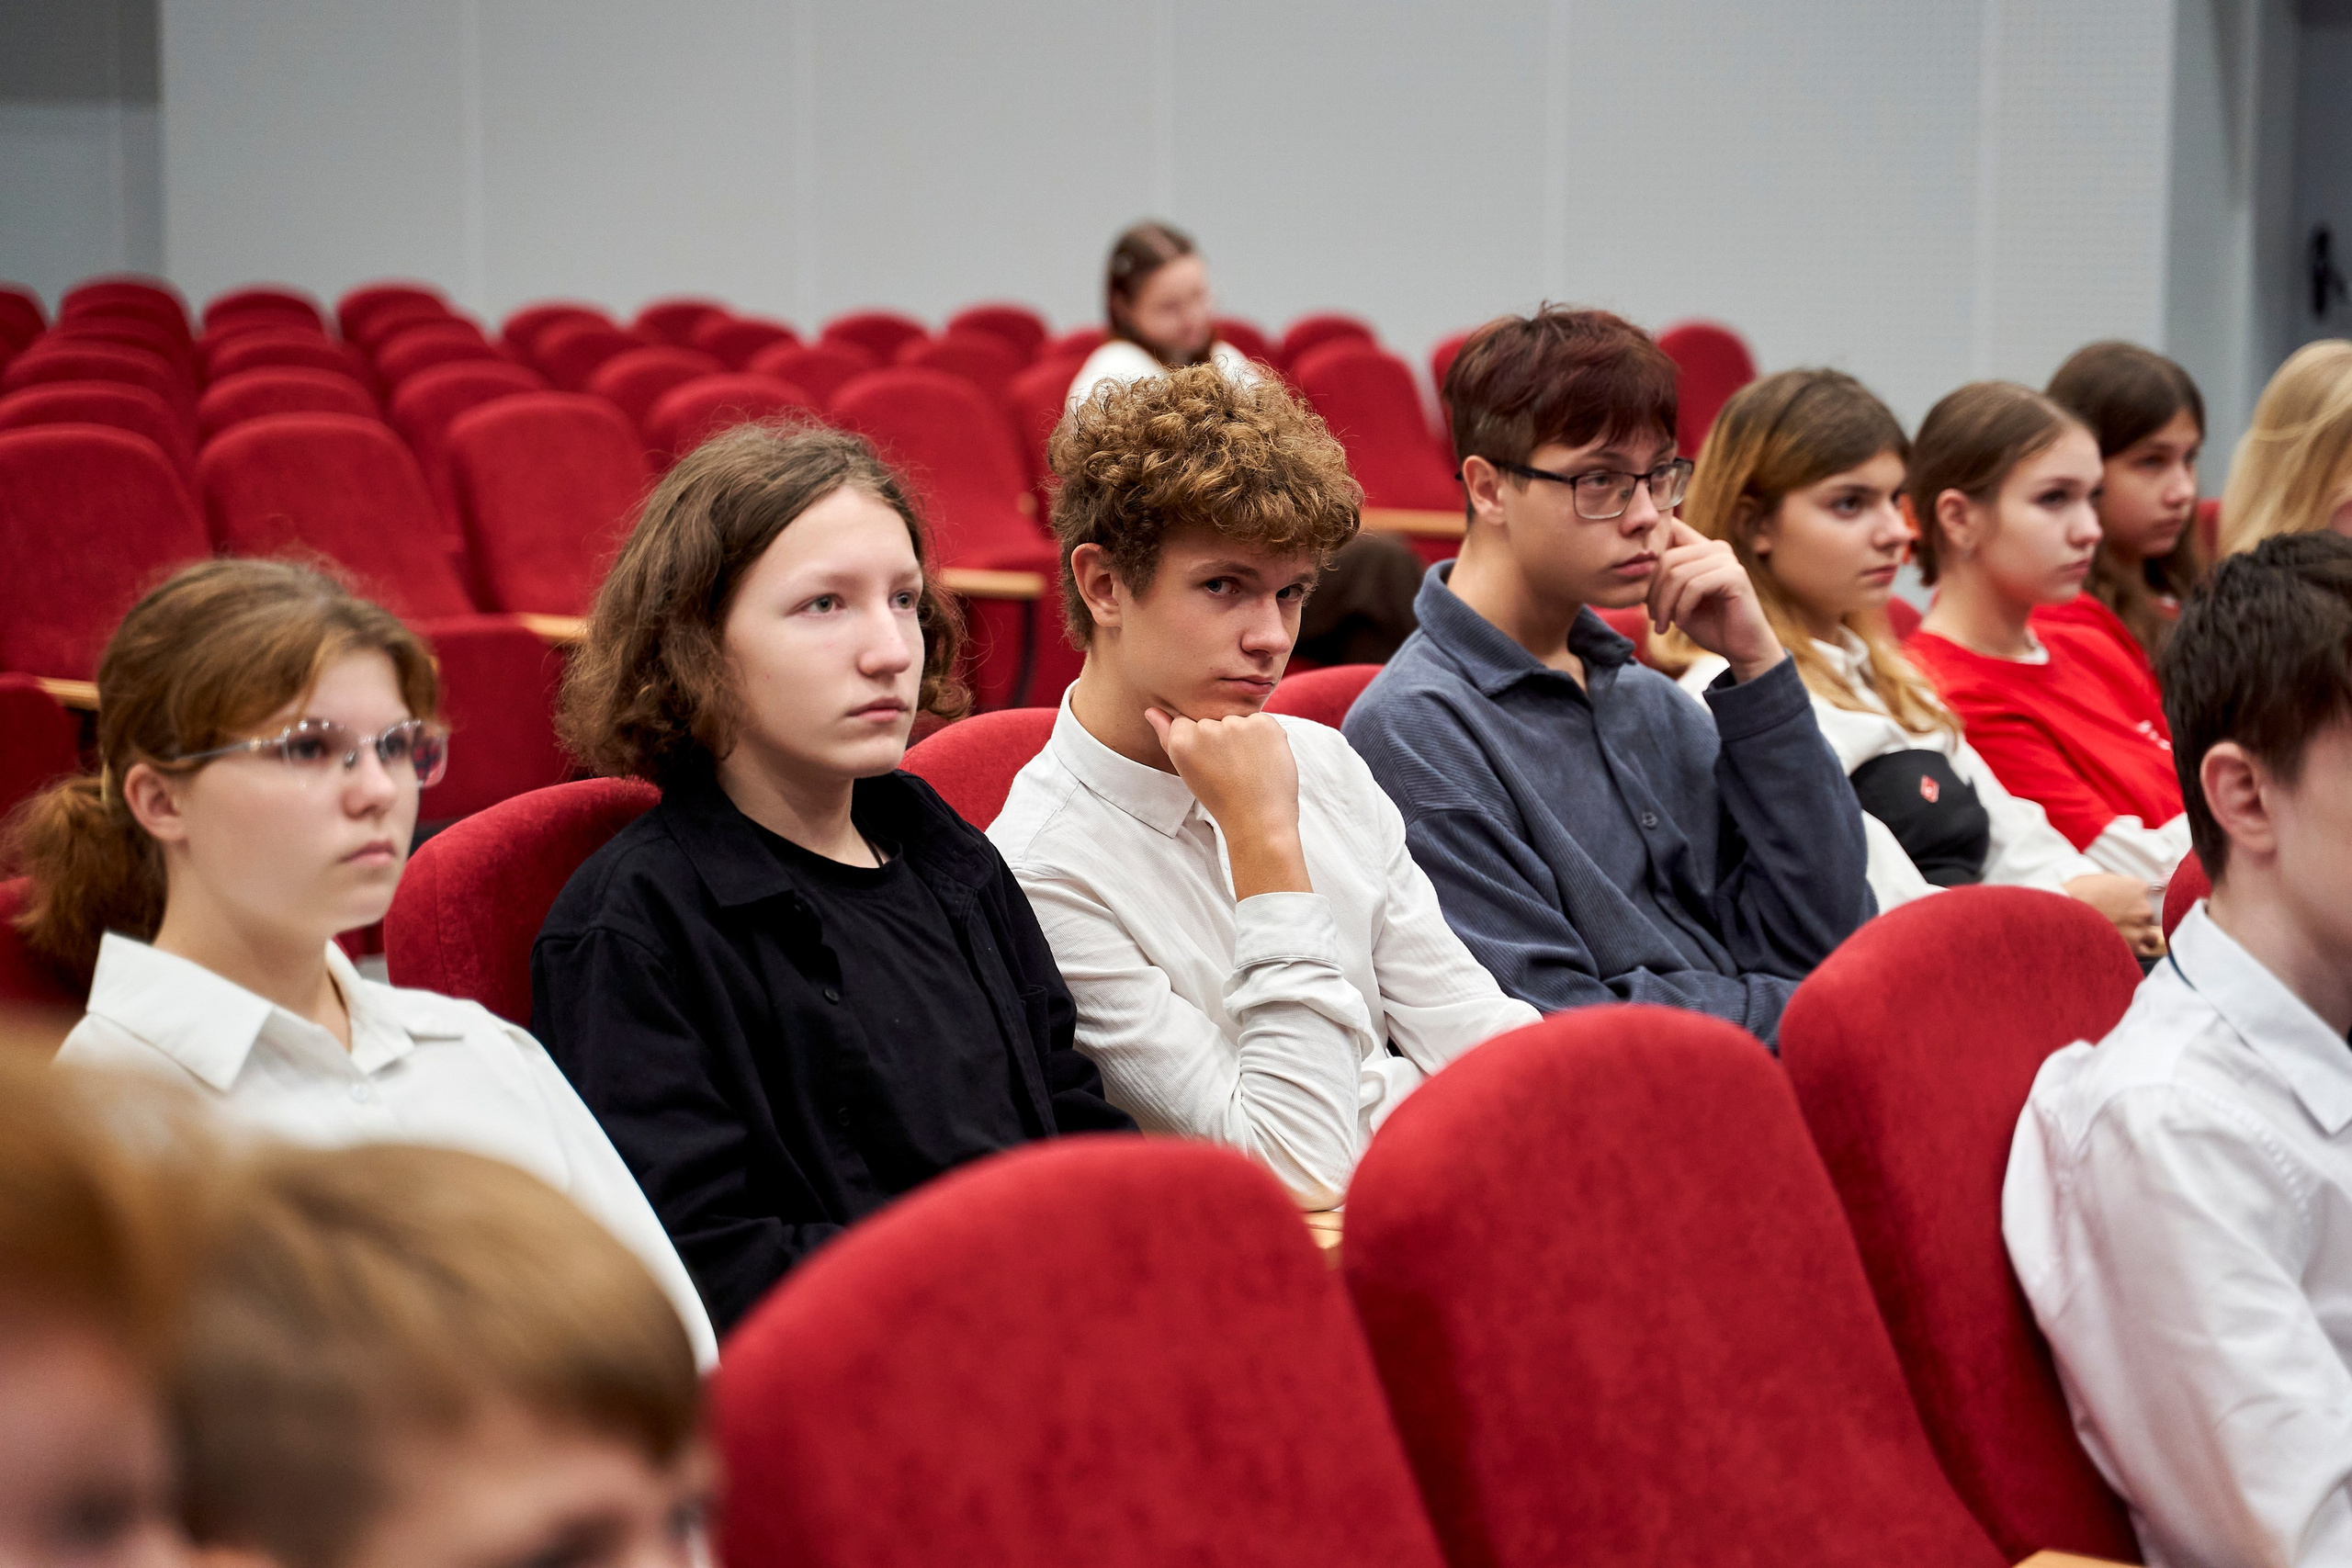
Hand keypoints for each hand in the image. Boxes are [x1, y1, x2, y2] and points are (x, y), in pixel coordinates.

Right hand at [1146, 707, 1310, 899]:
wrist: (1258, 819)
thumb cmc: (1221, 797)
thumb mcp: (1186, 770)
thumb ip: (1167, 736)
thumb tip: (1151, 711)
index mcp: (1181, 740)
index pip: (1186, 721)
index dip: (1201, 744)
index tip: (1211, 764)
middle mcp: (1206, 728)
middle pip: (1212, 719)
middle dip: (1222, 737)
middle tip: (1231, 769)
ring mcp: (1236, 724)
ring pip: (1237, 719)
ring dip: (1244, 735)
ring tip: (1248, 766)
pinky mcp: (1263, 723)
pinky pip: (1261, 721)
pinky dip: (1264, 737)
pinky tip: (1263, 760)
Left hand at [1648, 518, 1785, 681]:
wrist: (1741, 648)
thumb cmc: (1708, 624)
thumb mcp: (1676, 599)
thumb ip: (1661, 579)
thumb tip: (1634, 565)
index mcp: (1702, 548)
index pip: (1669, 531)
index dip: (1648, 552)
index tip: (1638, 585)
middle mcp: (1716, 548)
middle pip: (1666, 558)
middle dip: (1652, 592)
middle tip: (1653, 618)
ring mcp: (1727, 560)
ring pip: (1677, 575)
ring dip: (1665, 605)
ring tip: (1663, 625)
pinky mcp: (1734, 576)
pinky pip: (1694, 587)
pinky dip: (1682, 608)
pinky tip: (1682, 623)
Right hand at [2064, 872, 2165, 959]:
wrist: (2063, 915)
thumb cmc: (2075, 895)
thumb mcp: (2098, 879)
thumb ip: (2118, 885)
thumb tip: (2121, 891)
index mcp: (2138, 887)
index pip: (2147, 894)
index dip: (2134, 901)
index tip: (2126, 905)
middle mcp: (2144, 908)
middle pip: (2149, 915)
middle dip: (2136, 918)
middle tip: (2119, 920)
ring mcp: (2140, 929)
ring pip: (2150, 936)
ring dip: (2140, 936)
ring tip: (2123, 937)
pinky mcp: (2132, 947)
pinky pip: (2141, 951)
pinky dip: (2132, 949)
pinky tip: (2120, 946)